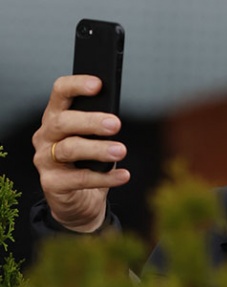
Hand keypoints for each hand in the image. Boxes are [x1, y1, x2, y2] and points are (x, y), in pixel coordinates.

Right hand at [32, 75, 130, 231]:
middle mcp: (45, 135)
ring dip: (98, 149)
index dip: (76, 86)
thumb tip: (115, 119)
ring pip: (69, 149)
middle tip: (116, 124)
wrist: (80, 201)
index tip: (98, 85)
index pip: (60, 92)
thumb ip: (100, 127)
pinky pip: (78, 179)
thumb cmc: (89, 164)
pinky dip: (104, 178)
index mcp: (56, 117)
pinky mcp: (51, 183)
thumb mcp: (94, 141)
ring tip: (121, 151)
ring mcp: (44, 160)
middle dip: (90, 121)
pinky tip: (123, 175)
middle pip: (63, 122)